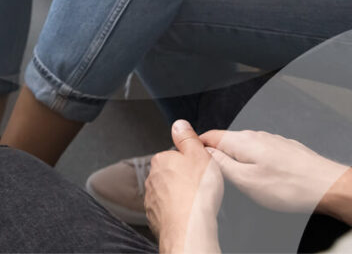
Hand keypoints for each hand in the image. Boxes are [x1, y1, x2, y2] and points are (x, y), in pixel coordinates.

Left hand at [146, 120, 223, 251]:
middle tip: (199, 187)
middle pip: (171, 174)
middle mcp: (152, 178)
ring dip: (179, 195)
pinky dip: (176, 211)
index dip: (190, 163)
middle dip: (183, 179)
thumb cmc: (196, 193)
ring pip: (168, 192)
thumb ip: (188, 138)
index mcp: (161, 160)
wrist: (189, 227)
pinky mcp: (154, 216)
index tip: (200, 171)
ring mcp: (152, 198)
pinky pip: (166, 209)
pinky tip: (187, 214)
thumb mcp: (199, 155)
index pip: (175, 156)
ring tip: (195, 202)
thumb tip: (179, 124)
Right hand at [201, 129, 348, 212]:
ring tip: (233, 177)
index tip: (189, 156)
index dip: (195, 146)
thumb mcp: (245, 181)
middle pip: (225, 141)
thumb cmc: (290, 187)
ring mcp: (272, 141)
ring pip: (243, 147)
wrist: (329, 186)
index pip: (208, 136)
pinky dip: (252, 162)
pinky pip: (259, 152)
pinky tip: (258, 176)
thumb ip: (221, 165)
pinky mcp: (284, 150)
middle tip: (211, 173)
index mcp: (242, 141)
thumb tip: (203, 153)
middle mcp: (256, 136)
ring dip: (234, 159)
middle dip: (215, 154)